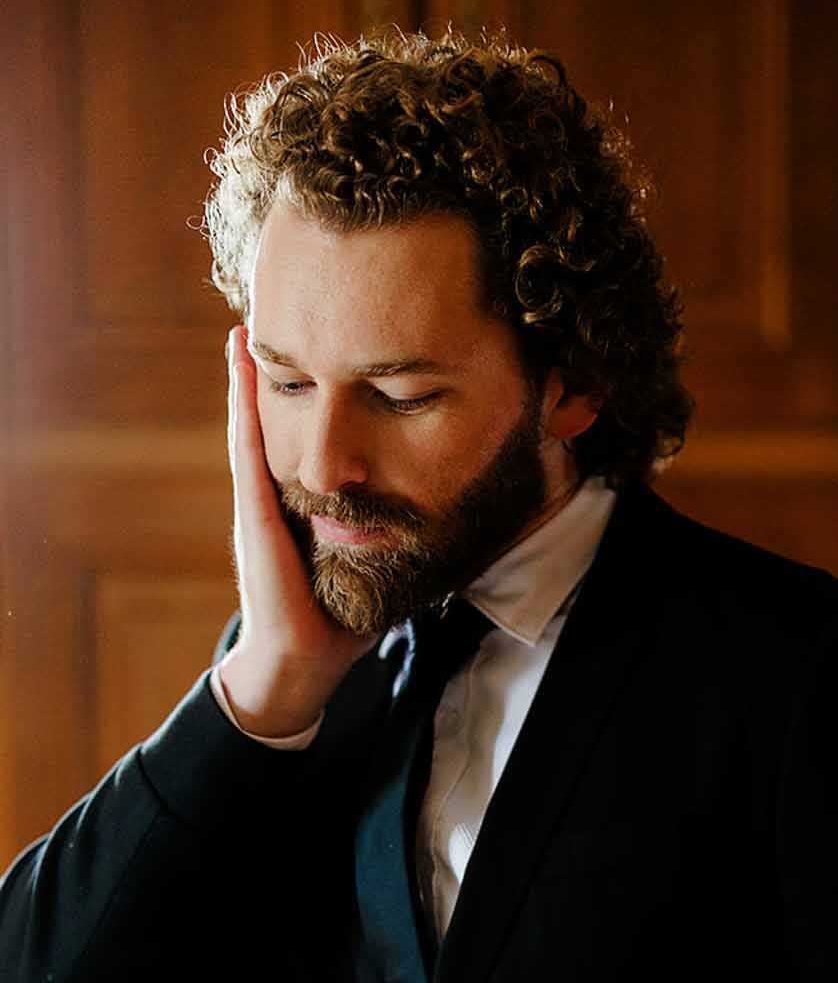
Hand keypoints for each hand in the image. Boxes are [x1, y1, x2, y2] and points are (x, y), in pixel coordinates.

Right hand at [218, 325, 376, 735]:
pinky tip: (243, 363)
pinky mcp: (255, 511)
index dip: (315, 403)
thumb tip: (449, 520)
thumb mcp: (376, 565)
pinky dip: (243, 403)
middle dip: (280, 377)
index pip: (312, 445)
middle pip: (279, 424)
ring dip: (250, 375)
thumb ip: (399, 539)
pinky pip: (249, 445)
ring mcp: (260, 501)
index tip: (326, 360)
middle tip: (278, 321)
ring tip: (246, 325)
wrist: (302, 662)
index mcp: (305, 509)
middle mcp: (278, 497)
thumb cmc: (339, 623)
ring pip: (256, 424)